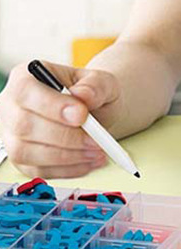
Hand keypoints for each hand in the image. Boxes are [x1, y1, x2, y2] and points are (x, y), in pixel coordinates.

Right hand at [0, 61, 122, 177]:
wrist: (96, 111)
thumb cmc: (93, 93)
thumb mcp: (102, 81)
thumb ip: (95, 85)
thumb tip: (82, 96)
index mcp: (27, 77)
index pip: (26, 91)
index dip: (52, 106)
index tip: (81, 116)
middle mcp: (11, 106)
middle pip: (24, 126)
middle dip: (64, 137)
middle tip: (96, 141)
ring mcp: (12, 135)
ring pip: (26, 152)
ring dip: (66, 156)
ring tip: (97, 152)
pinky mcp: (21, 159)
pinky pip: (37, 170)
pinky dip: (66, 169)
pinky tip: (89, 162)